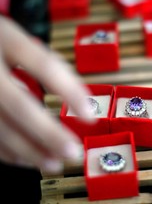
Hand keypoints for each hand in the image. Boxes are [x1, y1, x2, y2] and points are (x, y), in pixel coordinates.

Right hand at [0, 15, 92, 172]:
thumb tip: (78, 96)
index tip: (90, 116)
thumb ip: (47, 63)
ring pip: (1, 127)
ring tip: (56, 163)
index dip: (69, 92)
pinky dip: (10, 152)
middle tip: (73, 151)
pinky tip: (31, 159)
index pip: (45, 66)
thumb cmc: (0, 43)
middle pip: (20, 105)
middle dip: (48, 133)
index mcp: (7, 40)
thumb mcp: (20, 40)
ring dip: (31, 150)